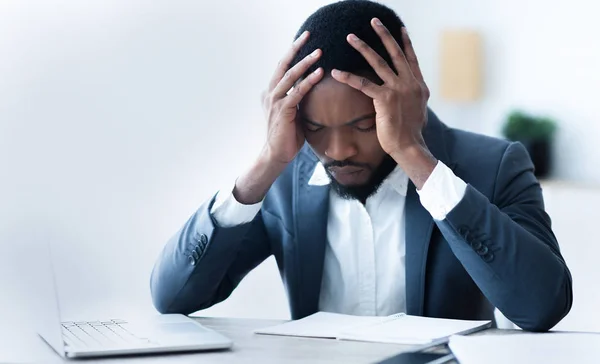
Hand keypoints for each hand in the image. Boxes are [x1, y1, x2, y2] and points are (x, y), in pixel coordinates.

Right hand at [233, 32, 323, 203]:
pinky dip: (308, 82)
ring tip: (318, 52)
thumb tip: (310, 89)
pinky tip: (319, 73)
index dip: (292, 52)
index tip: (304, 39)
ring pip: (290, 76)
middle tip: (308, 35)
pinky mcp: (283, 111)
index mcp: (272, 92)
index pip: (282, 67)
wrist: (276, 154)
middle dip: (296, 49)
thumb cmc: (287, 135)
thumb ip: (298, 99)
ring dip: (304, 63)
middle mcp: (271, 93)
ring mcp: (275, 102)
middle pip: (283, 65)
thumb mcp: (293, 112)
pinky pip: (297, 93)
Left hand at [331, 18, 429, 156]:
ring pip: (378, 63)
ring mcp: (398, 90)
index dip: (405, 43)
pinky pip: (363, 84)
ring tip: (350, 37)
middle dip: (384, 35)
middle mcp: (410, 83)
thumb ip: (413, 96)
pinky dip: (348, 77)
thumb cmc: (411, 132)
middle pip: (395, 53)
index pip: (411, 58)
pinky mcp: (384, 99)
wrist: (409, 146)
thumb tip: (412, 93)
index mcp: (418, 85)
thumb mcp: (418, 109)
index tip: (400, 28)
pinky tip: (336, 72)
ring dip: (363, 48)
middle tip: (374, 21)